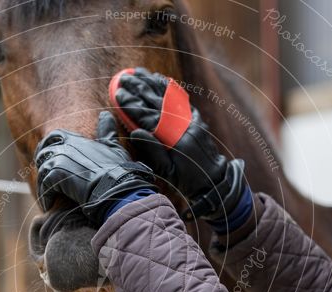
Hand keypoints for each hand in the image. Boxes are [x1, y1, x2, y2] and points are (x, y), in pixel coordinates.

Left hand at [34, 111, 158, 224]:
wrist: (116, 188)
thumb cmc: (118, 170)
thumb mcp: (114, 147)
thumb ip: (107, 131)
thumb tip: (106, 115)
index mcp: (77, 139)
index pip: (55, 136)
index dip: (48, 146)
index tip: (48, 158)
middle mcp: (66, 147)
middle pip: (43, 152)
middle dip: (41, 164)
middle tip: (45, 179)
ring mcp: (59, 161)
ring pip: (43, 170)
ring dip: (43, 184)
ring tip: (48, 196)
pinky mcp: (56, 177)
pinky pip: (44, 185)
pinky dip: (45, 195)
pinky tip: (49, 204)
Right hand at [114, 67, 246, 221]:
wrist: (213, 179)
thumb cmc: (185, 179)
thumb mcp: (165, 170)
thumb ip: (151, 149)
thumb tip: (134, 131)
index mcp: (172, 137)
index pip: (147, 115)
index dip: (131, 103)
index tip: (118, 92)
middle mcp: (182, 124)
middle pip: (157, 101)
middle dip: (138, 87)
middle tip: (123, 77)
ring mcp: (190, 119)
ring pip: (168, 96)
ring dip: (152, 82)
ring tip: (138, 72)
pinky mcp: (195, 119)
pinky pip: (180, 99)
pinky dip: (169, 88)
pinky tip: (160, 79)